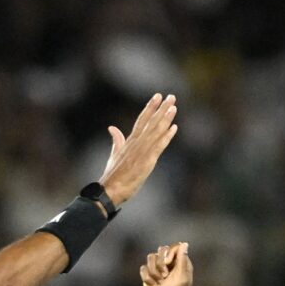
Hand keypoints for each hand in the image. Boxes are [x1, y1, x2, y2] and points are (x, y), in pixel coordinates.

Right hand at [98, 93, 179, 208]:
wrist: (110, 189)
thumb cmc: (113, 175)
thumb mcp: (114, 154)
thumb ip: (116, 140)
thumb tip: (112, 128)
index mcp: (129, 141)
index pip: (141, 120)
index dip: (150, 107)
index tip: (157, 96)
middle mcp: (137, 143)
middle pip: (151, 122)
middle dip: (161, 108)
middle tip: (171, 96)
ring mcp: (142, 151)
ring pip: (156, 131)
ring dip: (166, 118)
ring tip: (174, 107)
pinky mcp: (147, 161)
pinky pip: (159, 146)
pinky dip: (167, 136)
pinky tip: (174, 128)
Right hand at [141, 241, 193, 285]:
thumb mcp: (181, 278)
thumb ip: (182, 260)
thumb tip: (184, 244)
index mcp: (181, 264)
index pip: (175, 248)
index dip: (169, 253)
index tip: (168, 264)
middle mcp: (170, 264)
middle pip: (162, 250)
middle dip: (160, 263)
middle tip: (164, 276)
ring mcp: (159, 269)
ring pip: (151, 257)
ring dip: (153, 272)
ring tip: (159, 283)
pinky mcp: (148, 275)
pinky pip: (143, 268)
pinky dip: (146, 278)